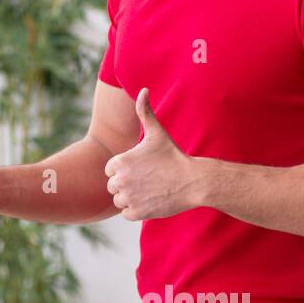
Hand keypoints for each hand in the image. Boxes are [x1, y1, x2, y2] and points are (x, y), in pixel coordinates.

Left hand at [104, 88, 200, 220]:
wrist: (193, 181)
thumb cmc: (174, 155)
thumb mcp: (157, 132)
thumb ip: (144, 111)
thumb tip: (143, 90)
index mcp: (119, 162)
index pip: (110, 170)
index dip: (124, 169)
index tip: (140, 168)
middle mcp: (120, 180)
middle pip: (113, 186)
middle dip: (126, 184)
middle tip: (147, 179)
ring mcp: (128, 198)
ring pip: (118, 200)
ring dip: (130, 198)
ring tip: (149, 189)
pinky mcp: (136, 213)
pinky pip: (126, 213)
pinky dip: (136, 210)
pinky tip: (150, 200)